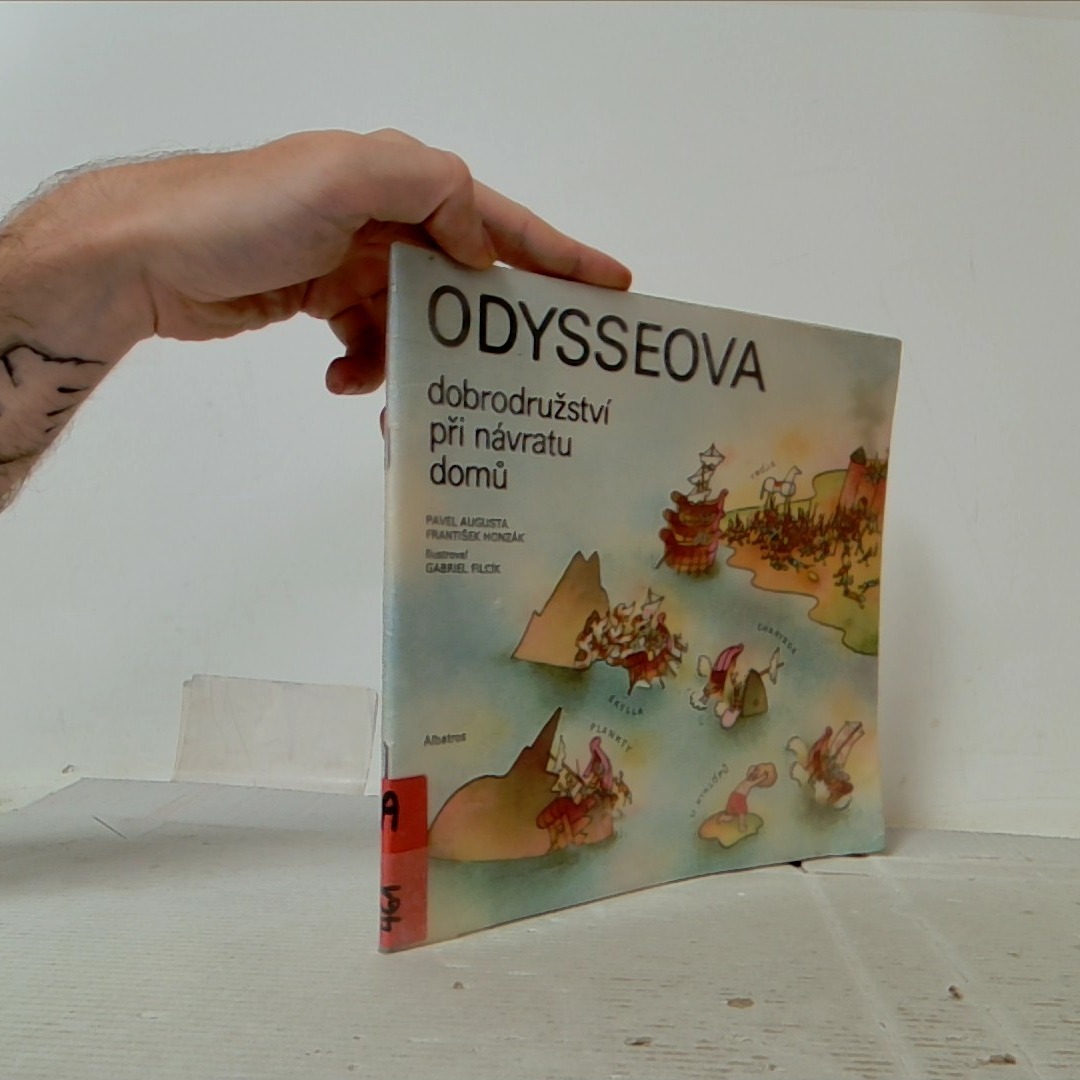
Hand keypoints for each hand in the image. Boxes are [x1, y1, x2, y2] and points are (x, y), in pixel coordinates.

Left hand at [93, 129, 631, 393]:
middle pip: (464, 277)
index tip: (610, 287)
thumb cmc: (242, 209)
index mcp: (403, 182)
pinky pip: (368, 340)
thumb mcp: (346, 177)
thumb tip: (476, 249)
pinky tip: (343, 383)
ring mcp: (352, 260)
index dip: (558, 255)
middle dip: (494, 326)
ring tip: (415, 399)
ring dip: (421, 362)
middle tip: (529, 371)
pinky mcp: (321, 297)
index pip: (497, 221)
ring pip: (417, 321)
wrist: (147, 254)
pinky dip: (365, 368)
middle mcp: (385, 218)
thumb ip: (430, 190)